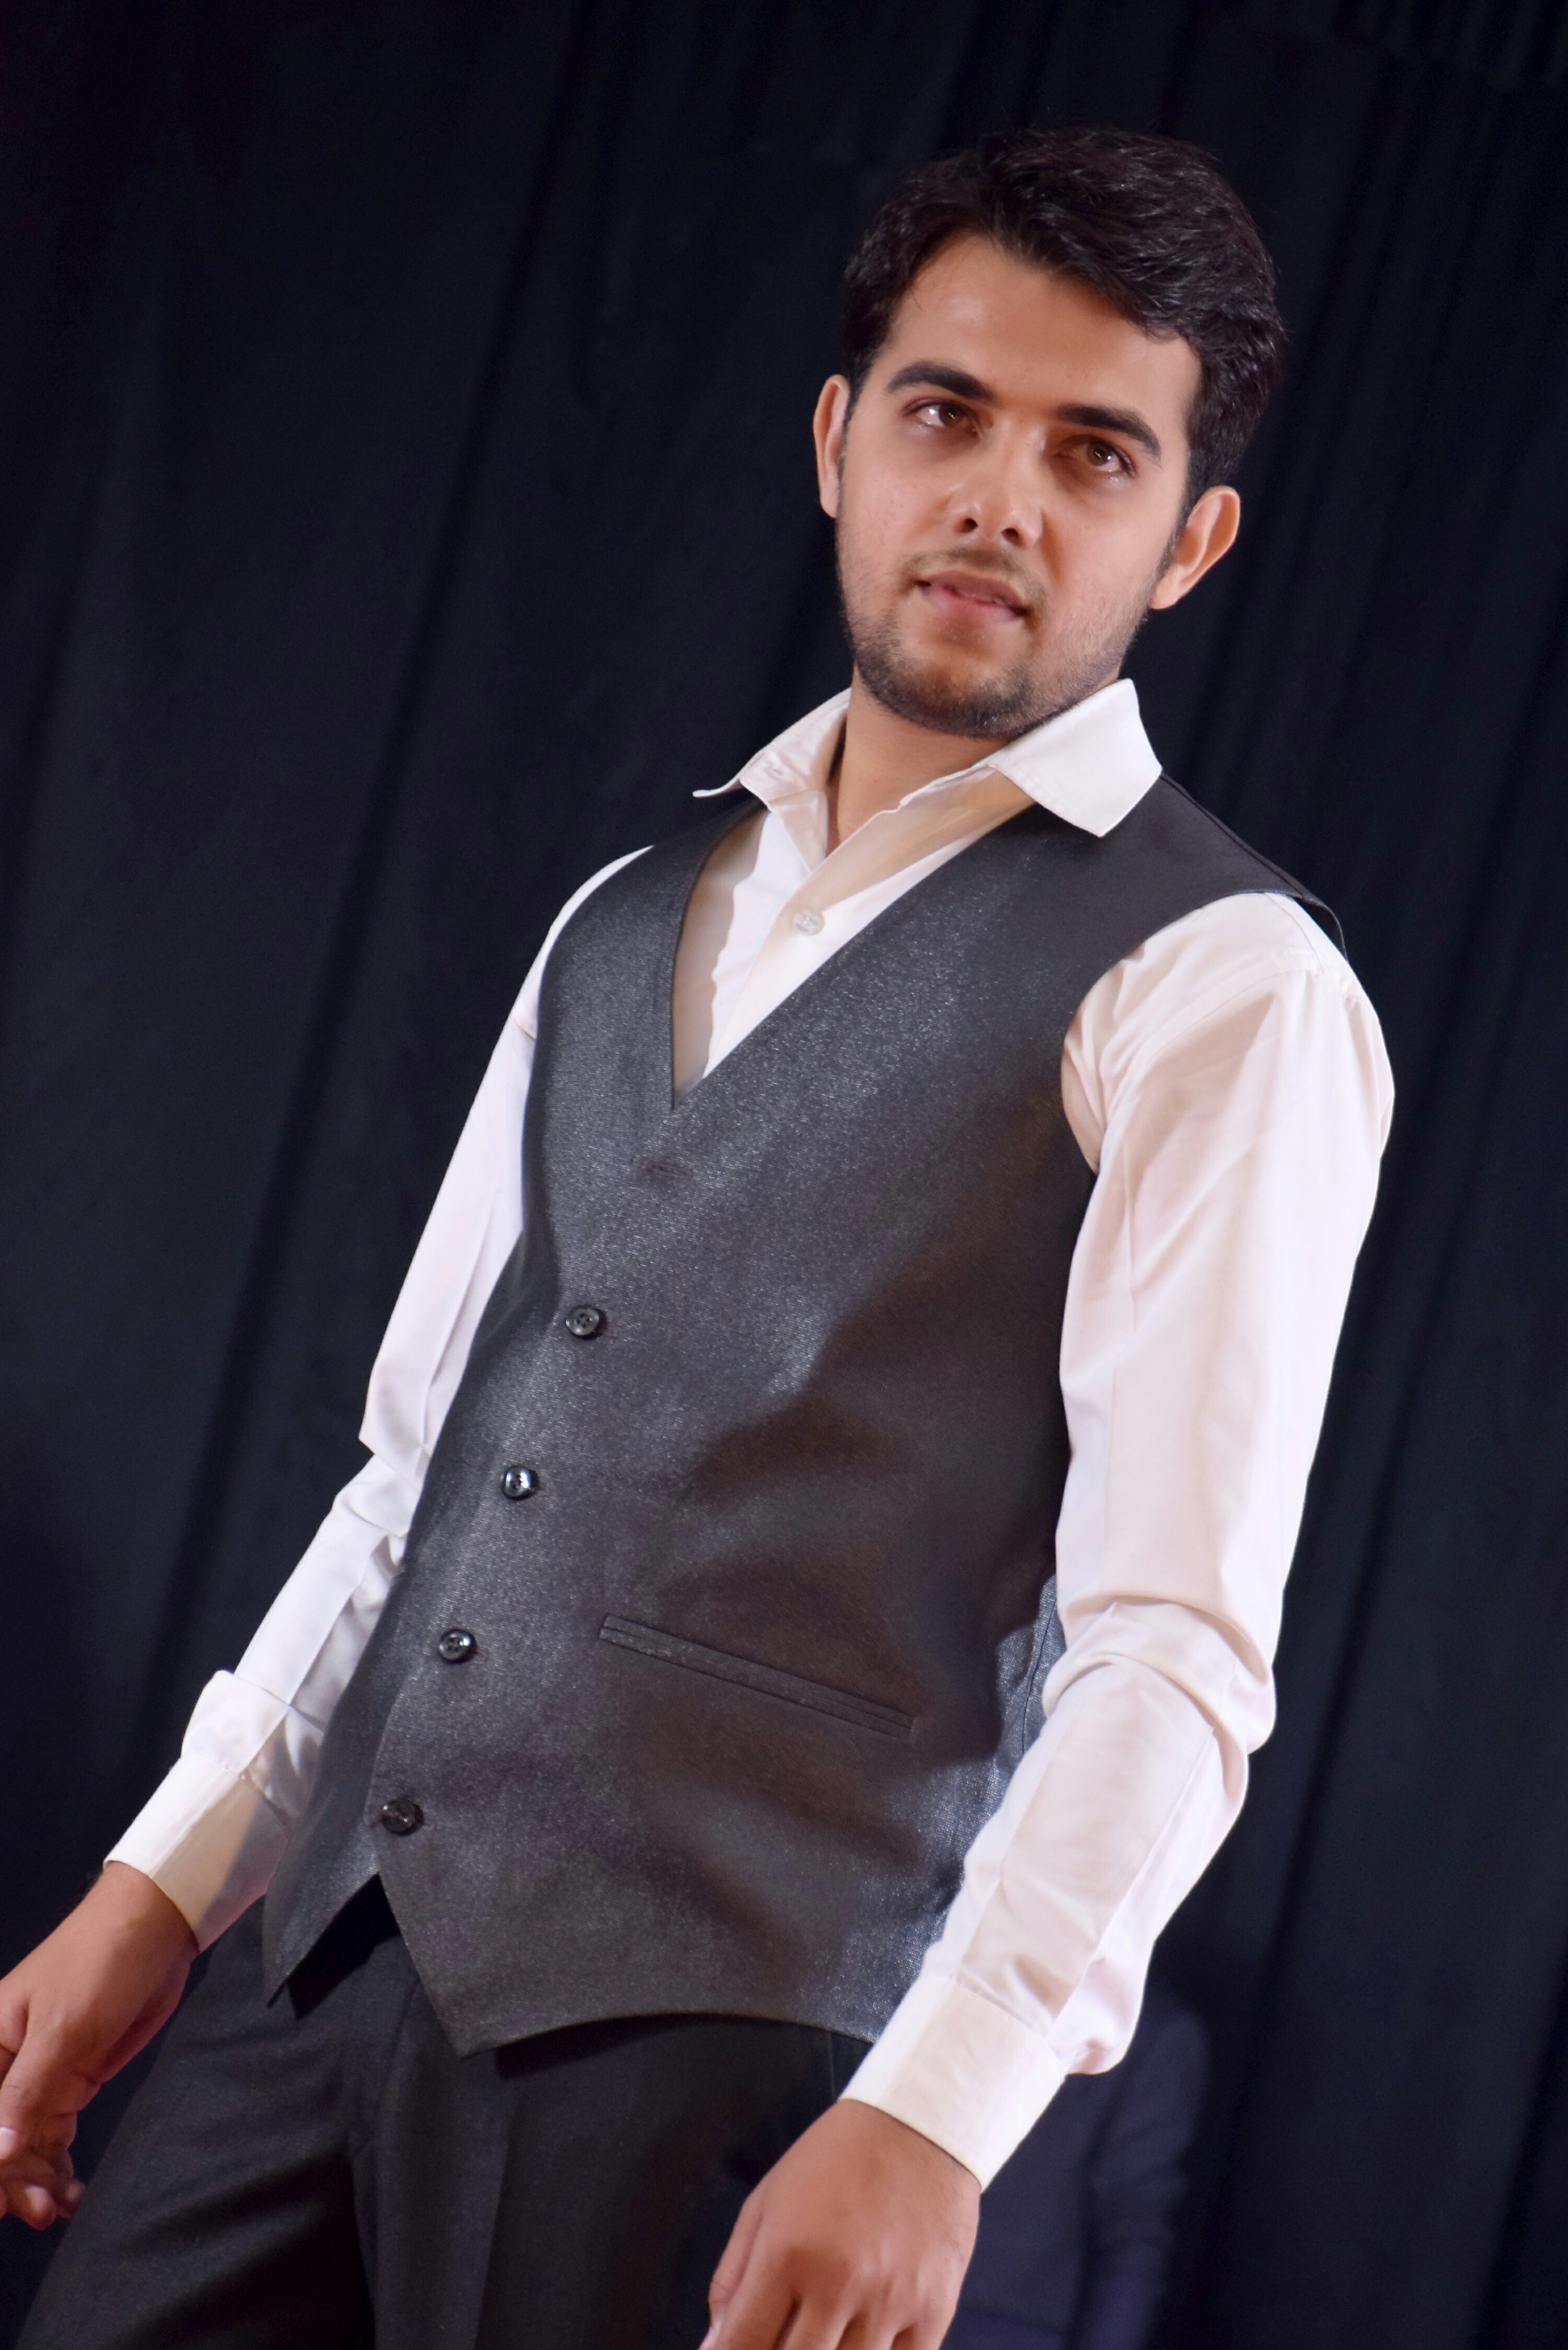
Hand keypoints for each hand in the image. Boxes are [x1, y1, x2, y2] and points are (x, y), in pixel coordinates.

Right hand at [0, 1861, 196, 2227]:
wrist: (156, 1928)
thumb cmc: (100, 1960)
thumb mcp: (61, 2028)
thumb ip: (26, 2092)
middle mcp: (7, 2064)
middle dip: (10, 2179)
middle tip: (36, 2210)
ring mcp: (42, 2074)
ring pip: (24, 2144)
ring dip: (34, 2180)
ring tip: (55, 2208)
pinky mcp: (74, 2077)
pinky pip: (55, 2134)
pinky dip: (58, 2164)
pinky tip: (71, 2192)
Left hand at [705, 2099, 979, 2349]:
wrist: (919, 2126)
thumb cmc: (835, 2160)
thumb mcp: (766, 2202)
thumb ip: (734, 2277)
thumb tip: (715, 2344)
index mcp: (787, 2254)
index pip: (742, 2346)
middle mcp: (838, 2285)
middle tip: (778, 2335)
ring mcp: (889, 2304)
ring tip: (820, 2332)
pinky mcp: (933, 2314)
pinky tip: (860, 2337)